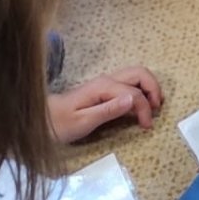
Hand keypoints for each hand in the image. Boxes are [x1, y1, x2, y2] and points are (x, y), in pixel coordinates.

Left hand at [48, 67, 162, 142]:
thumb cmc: (60, 124)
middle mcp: (107, 80)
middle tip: (157, 108)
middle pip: (140, 73)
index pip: (134, 93)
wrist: (40, 120)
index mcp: (103, 87)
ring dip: (149, 87)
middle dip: (154, 88)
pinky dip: (140, 90)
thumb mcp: (83, 122)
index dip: (144, 109)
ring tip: (153, 105)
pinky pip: (129, 83)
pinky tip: (139, 105)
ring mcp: (105, 83)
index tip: (147, 126)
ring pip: (136, 75)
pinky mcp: (104, 89)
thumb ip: (109, 110)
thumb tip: (134, 99)